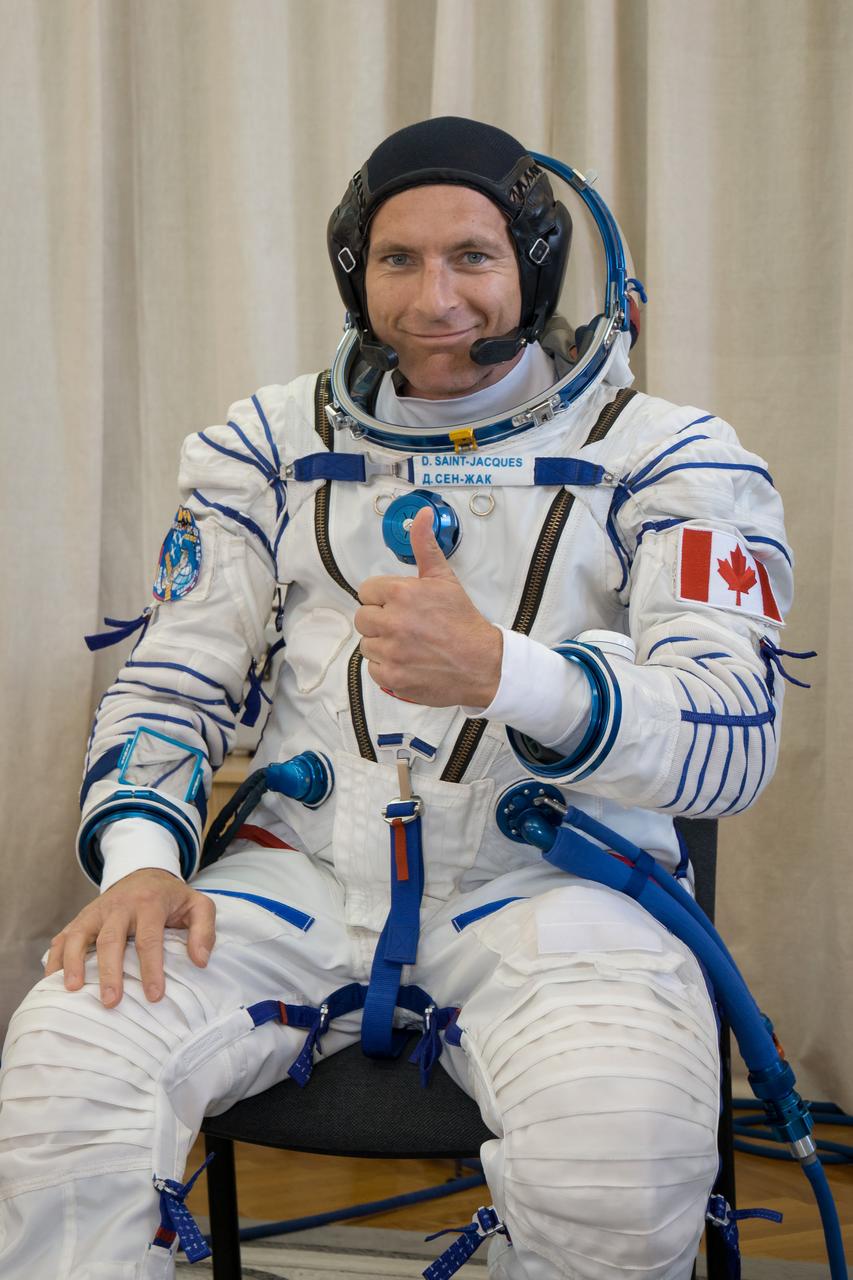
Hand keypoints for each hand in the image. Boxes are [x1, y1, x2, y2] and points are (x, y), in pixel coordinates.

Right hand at [45, 868, 215, 1006]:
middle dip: (110, 972)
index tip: (154, 996)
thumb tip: (200, 961)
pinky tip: (51, 982)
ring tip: (72, 990)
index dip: (151, 968)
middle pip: (111, 939)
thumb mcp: (198, 905)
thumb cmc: (171, 897)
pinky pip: (62, 937)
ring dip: (74, 963)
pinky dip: (55, 959)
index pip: (149, 938)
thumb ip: (204, 930)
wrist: (144, 872)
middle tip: (110, 1001)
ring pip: (79, 936)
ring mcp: (96, 911)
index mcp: (149, 903)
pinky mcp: (81, 918)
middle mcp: (119, 906)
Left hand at [355, 506, 502, 706]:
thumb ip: (425, 546)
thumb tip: (422, 514)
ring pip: (367, 643)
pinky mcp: (391, 677)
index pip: (367, 592)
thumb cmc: (462, 621)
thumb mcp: (444, 579)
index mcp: (401, 593)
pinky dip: (388, 667)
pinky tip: (409, 661)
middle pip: (363, 618)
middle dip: (380, 620)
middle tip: (405, 626)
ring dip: (383, 644)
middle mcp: (392, 621)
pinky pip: (373, 668)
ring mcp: (391, 651)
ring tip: (409, 644)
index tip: (401, 606)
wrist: (481, 663)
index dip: (383, 598)